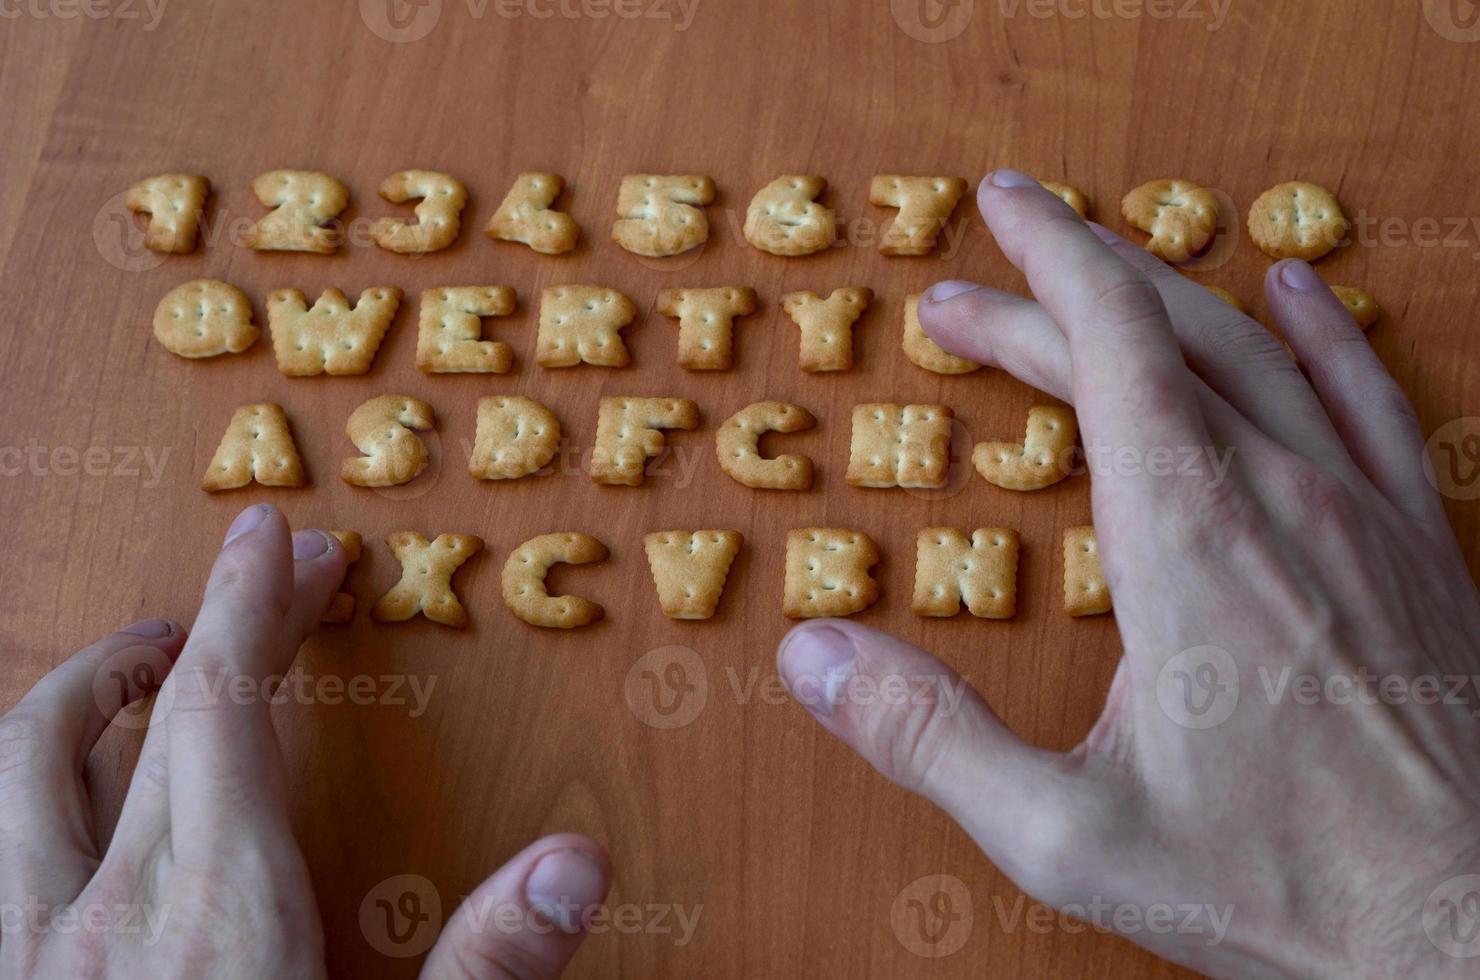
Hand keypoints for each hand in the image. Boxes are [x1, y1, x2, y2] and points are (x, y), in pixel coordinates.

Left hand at [0, 504, 609, 977]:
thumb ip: (484, 966)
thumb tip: (576, 863)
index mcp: (212, 912)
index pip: (223, 705)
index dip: (254, 604)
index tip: (279, 541)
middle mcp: (90, 915)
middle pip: (119, 715)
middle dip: (189, 628)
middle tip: (246, 592)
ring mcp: (17, 957)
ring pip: (11, 773)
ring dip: (75, 696)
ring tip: (132, 671)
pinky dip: (22, 795)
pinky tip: (63, 823)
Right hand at [777, 170, 1479, 976]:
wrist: (1476, 929)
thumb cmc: (1291, 884)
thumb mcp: (1070, 832)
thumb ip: (931, 737)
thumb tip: (816, 657)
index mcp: (1187, 536)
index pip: (1109, 338)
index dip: (1046, 256)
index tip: (997, 210)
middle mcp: (1280, 494)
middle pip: (1163, 334)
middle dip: (1061, 287)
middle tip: (975, 291)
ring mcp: (1362, 512)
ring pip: (1258, 351)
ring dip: (1163, 300)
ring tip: (1097, 275)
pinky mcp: (1417, 546)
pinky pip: (1370, 397)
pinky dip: (1323, 332)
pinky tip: (1297, 293)